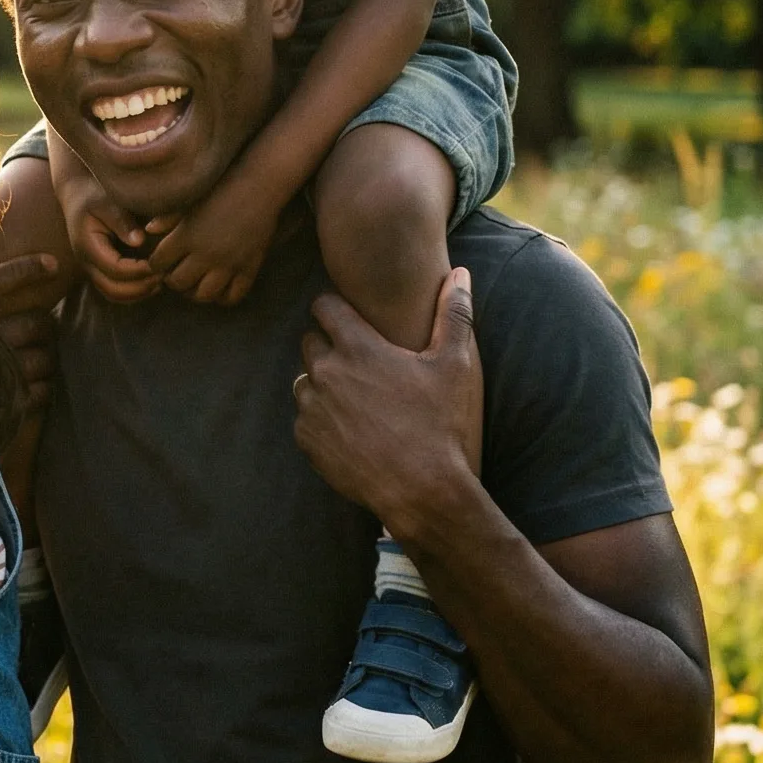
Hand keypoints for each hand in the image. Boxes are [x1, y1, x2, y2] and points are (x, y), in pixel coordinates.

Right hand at [0, 253, 63, 416]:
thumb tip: (3, 279)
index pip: (1, 281)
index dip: (29, 269)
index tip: (53, 264)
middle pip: (38, 324)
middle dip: (46, 327)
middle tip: (42, 330)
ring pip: (44, 359)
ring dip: (47, 359)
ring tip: (39, 360)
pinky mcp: (4, 398)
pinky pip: (41, 390)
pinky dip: (44, 388)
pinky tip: (36, 386)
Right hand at [52, 151, 161, 304]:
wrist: (77, 194)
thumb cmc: (94, 194)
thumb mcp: (107, 202)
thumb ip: (122, 221)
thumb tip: (139, 241)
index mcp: (88, 246)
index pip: (115, 269)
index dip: (139, 271)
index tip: (160, 264)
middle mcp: (87, 262)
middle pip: (113, 289)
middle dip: (140, 287)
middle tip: (164, 276)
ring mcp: (91, 268)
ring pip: (113, 294)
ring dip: (138, 293)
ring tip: (160, 281)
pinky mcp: (98, 270)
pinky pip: (114, 291)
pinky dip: (133, 292)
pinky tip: (152, 281)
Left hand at [146, 167, 283, 302]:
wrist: (260, 185)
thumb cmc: (222, 187)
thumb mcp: (191, 199)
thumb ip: (168, 217)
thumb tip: (149, 230)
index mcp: (186, 236)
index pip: (158, 263)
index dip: (155, 263)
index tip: (159, 260)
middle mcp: (205, 254)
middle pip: (178, 283)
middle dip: (172, 280)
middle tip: (175, 273)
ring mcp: (228, 264)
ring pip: (204, 295)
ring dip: (195, 292)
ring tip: (195, 283)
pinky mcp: (248, 268)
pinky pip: (232, 296)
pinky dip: (222, 297)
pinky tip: (218, 287)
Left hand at [293, 268, 483, 540]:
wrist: (420, 488)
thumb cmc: (438, 423)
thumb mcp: (453, 365)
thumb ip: (453, 314)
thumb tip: (459, 274)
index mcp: (357, 347)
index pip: (323, 306)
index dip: (334, 308)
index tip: (346, 316)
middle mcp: (325, 371)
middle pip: (310, 341)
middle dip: (328, 346)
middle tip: (358, 362)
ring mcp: (311, 407)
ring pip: (303, 380)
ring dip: (321, 383)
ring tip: (354, 398)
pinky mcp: (306, 439)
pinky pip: (304, 417)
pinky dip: (319, 418)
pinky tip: (348, 427)